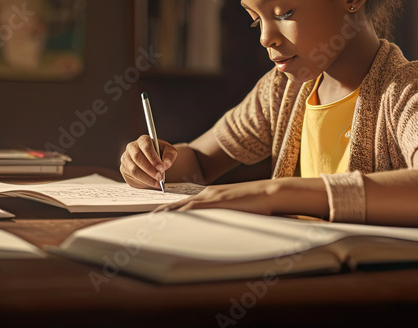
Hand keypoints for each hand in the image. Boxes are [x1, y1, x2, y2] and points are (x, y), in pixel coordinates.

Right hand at [120, 135, 177, 188]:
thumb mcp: (169, 152)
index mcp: (143, 140)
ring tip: (157, 183)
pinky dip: (143, 183)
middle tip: (160, 177)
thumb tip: (166, 164)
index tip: (162, 168)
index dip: (153, 158)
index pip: (146, 147)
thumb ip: (170, 155)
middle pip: (137, 158)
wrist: (154, 162)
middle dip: (149, 170)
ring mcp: (126, 158)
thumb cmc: (161, 154)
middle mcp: (131, 147)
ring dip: (146, 178)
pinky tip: (151, 184)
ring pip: (134, 170)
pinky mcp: (124, 169)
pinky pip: (132, 177)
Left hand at [154, 179, 282, 215]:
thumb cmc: (256, 202)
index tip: (158, 217)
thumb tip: (216, 225)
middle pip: (178, 204)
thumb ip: (223, 214)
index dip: (170, 211)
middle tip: (148, 221)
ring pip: (182, 206)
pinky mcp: (215, 202)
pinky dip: (179, 214)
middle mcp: (207, 194)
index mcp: (210, 195)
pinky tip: (169, 219)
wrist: (269, 193)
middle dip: (162, 213)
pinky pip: (192, 209)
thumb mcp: (235, 208)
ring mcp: (210, 197)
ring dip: (166, 214)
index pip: (185, 204)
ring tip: (151, 222)